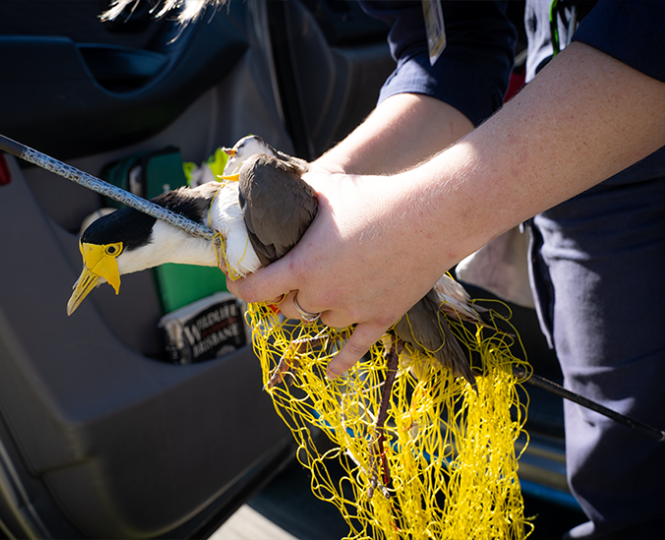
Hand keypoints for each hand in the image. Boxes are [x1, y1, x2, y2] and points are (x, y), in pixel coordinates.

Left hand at [227, 171, 457, 377]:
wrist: (429, 217)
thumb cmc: (374, 196)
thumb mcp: (326, 187)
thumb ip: (299, 193)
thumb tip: (281, 186)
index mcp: (301, 267)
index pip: (257, 288)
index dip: (241, 286)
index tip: (236, 282)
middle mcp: (322, 295)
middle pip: (290, 307)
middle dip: (283, 295)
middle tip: (285, 284)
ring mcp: (353, 311)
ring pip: (322, 321)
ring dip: (317, 310)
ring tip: (323, 294)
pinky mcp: (381, 318)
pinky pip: (355, 349)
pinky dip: (341, 361)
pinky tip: (331, 372)